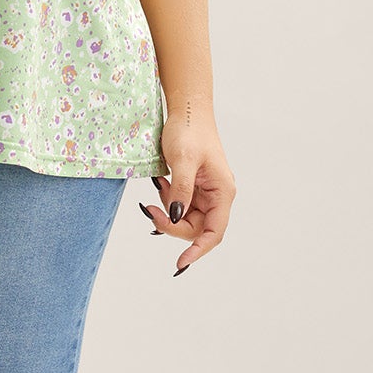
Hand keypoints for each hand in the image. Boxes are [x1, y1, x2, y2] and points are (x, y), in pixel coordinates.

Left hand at [138, 112, 235, 274]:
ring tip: (159, 185)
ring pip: (184, 219)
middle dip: (172, 224)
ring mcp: (204, 193)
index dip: (198, 250)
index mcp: (222, 192)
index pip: (214, 232)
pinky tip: (161, 181)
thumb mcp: (183, 160)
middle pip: (195, 229)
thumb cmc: (189, 130)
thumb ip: (181, 190)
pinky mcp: (192, 188)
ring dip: (167, 211)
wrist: (186, 110)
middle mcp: (216, 196)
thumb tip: (177, 216)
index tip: (179, 262)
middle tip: (149, 211)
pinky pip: (178, 205)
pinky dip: (166, 199)